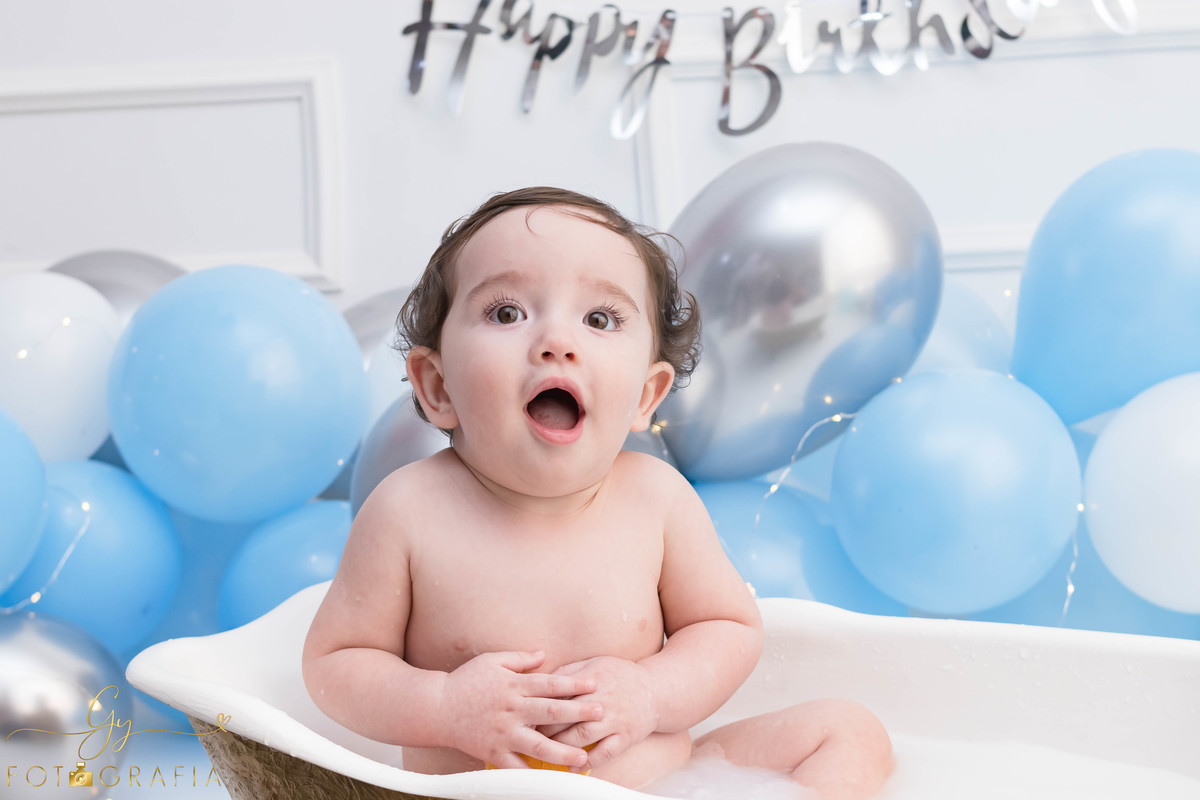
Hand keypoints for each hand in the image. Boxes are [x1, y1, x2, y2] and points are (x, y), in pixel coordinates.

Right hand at [439, 650, 603, 769]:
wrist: (436, 708)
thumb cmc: (466, 681)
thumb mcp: (492, 661)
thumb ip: (520, 659)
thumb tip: (545, 655)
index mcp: (513, 686)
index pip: (549, 684)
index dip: (573, 684)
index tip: (594, 685)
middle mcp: (511, 710)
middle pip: (550, 711)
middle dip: (578, 712)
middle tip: (601, 712)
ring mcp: (503, 733)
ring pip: (538, 745)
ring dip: (562, 751)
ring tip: (583, 756)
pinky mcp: (493, 752)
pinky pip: (516, 767)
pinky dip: (533, 774)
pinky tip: (551, 779)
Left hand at [540, 656, 657, 769]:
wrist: (656, 690)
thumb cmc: (621, 676)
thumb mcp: (596, 663)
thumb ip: (569, 671)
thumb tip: (542, 680)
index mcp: (593, 679)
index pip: (561, 692)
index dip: (541, 703)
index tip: (528, 711)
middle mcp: (604, 700)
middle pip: (568, 715)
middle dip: (546, 726)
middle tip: (531, 733)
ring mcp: (615, 720)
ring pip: (583, 735)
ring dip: (562, 744)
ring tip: (547, 749)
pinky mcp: (625, 737)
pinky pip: (605, 753)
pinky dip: (589, 761)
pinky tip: (574, 765)